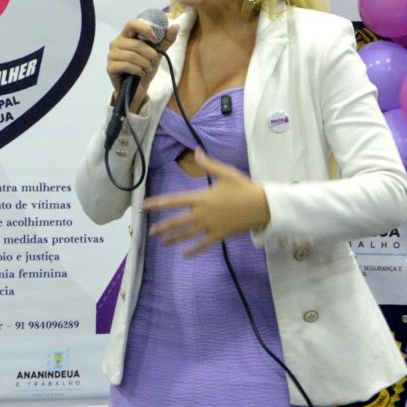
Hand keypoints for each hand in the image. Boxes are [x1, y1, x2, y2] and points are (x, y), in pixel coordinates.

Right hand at [107, 18, 178, 112]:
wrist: (137, 88)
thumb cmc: (144, 67)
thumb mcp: (157, 53)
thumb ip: (165, 40)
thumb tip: (176, 26)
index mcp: (127, 35)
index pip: (132, 23)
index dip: (145, 29)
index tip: (155, 39)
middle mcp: (117, 42)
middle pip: (135, 44)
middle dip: (149, 54)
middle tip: (153, 61)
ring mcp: (112, 55)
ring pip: (132, 56)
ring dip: (144, 64)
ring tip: (147, 68)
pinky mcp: (110, 67)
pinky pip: (126, 65)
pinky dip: (137, 70)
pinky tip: (140, 73)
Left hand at [142, 149, 269, 256]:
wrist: (261, 205)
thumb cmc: (243, 187)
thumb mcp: (225, 173)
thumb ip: (208, 164)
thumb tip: (196, 151)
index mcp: (201, 197)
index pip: (174, 201)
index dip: (158, 203)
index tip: (145, 206)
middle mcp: (202, 213)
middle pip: (177, 222)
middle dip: (163, 227)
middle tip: (151, 231)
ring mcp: (210, 226)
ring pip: (188, 234)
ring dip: (174, 238)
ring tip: (163, 242)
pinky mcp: (219, 235)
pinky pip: (203, 245)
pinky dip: (193, 250)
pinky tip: (185, 255)